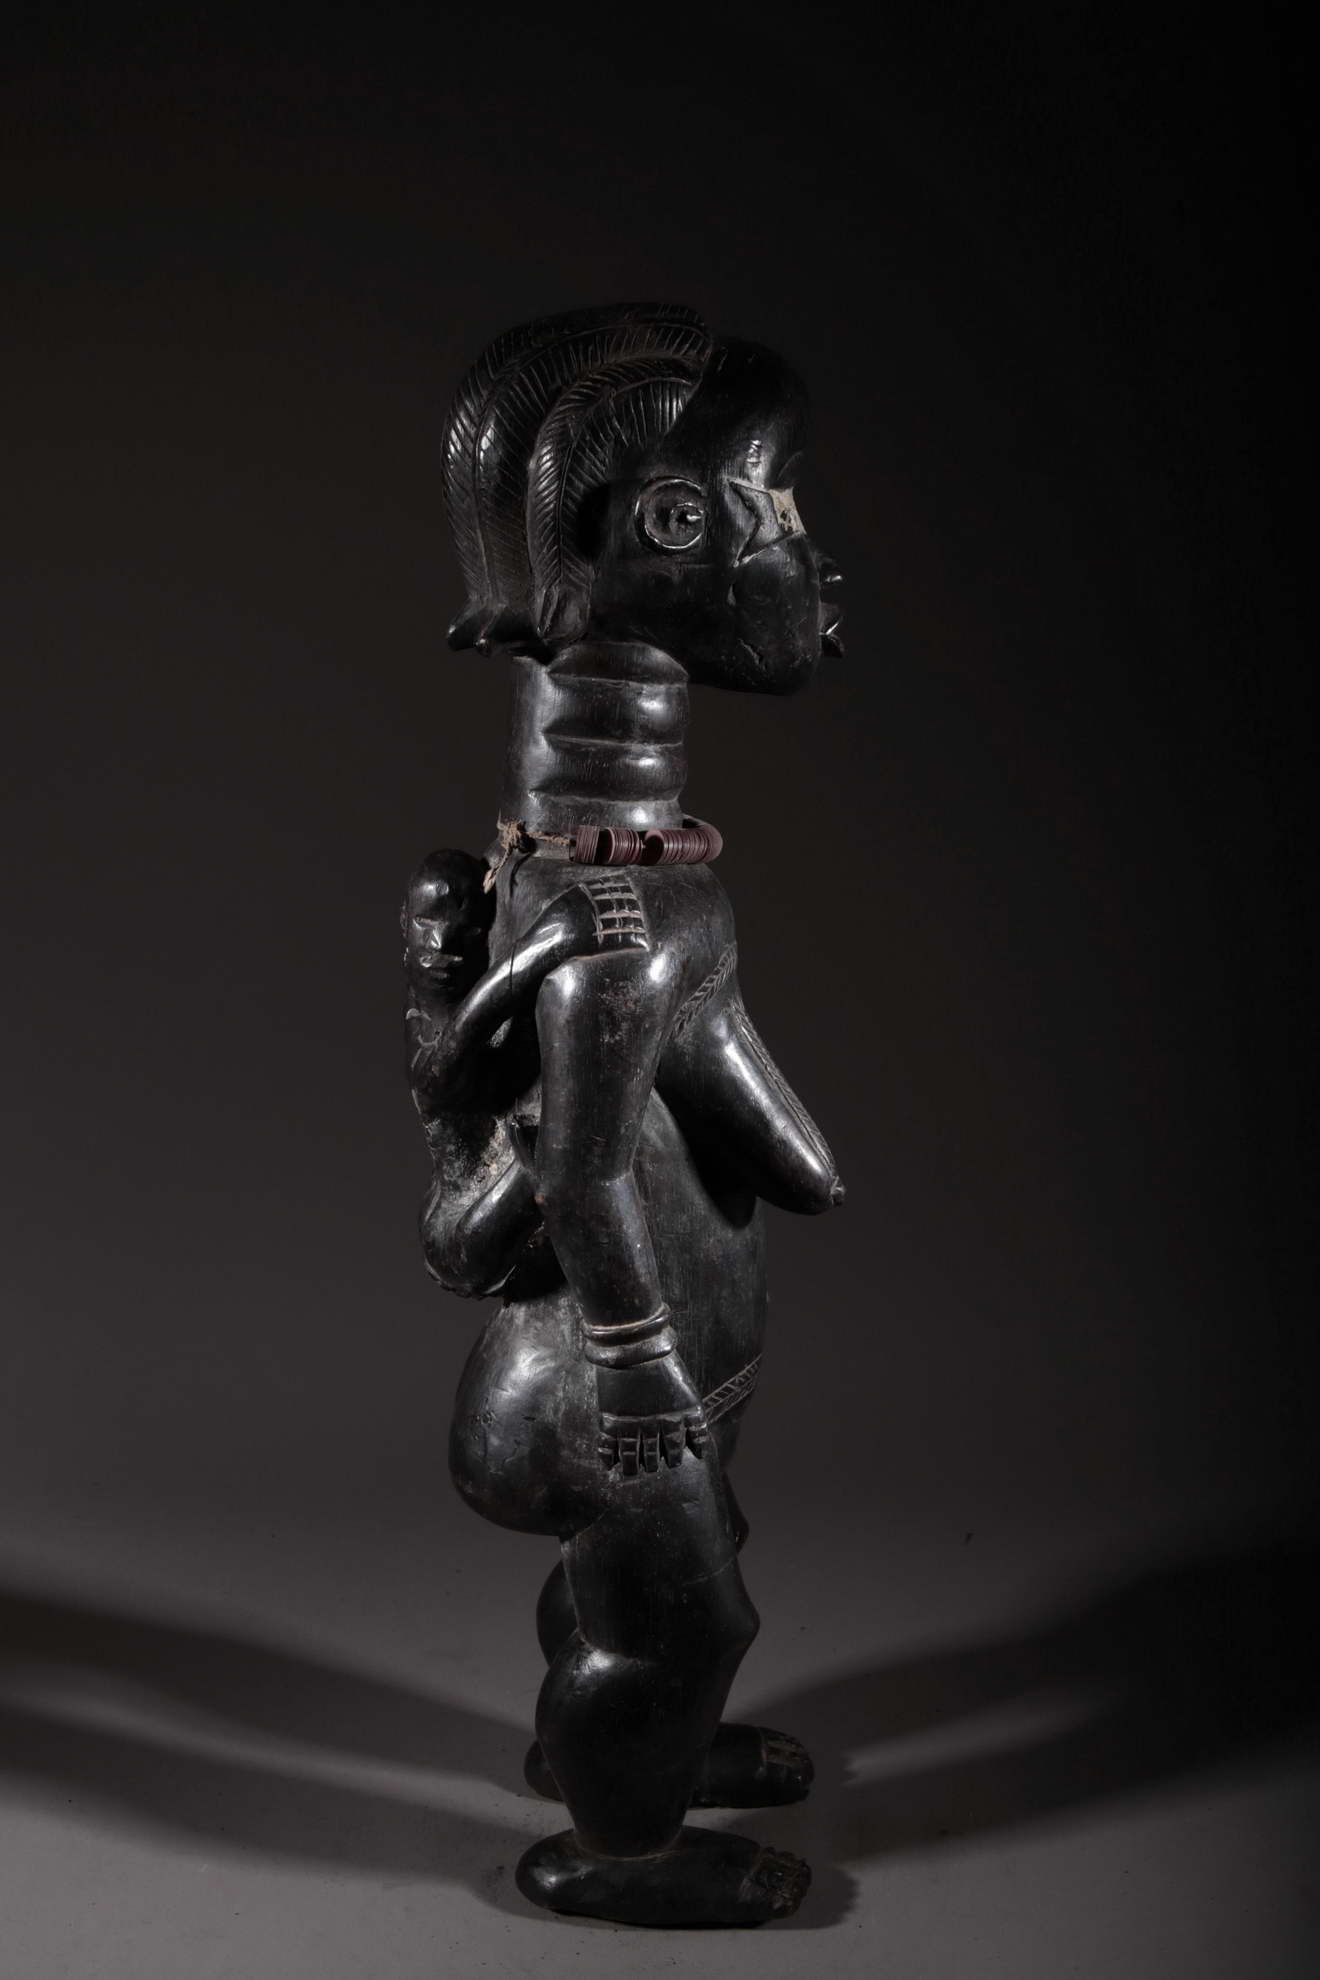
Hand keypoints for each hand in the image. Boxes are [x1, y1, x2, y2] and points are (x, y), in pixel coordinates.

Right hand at [595, 1352, 708, 1475]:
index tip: (675, 1461)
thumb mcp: (686, 1390)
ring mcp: (632, 1425)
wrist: (635, 1348)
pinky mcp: (611, 1420)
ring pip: (632, 1456)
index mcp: (675, 1418)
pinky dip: (606, 1457)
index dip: (677, 1455)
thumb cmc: (664, 1363)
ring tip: (632, 1472)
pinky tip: (607, 1464)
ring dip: (633, 1466)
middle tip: (653, 1466)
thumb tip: (697, 1443)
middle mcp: (654, 1427)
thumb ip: (691, 1417)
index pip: (678, 1446)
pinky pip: (607, 1446)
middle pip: (656, 1455)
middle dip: (655, 1463)